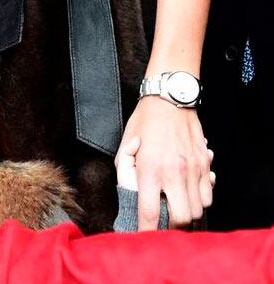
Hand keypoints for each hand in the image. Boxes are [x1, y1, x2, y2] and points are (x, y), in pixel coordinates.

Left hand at [117, 96, 213, 229]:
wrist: (170, 99)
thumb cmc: (144, 121)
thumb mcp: (125, 145)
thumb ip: (125, 170)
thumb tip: (130, 190)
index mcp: (149, 170)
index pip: (149, 212)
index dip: (146, 230)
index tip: (143, 236)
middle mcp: (173, 173)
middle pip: (180, 218)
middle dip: (172, 227)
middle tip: (163, 223)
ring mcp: (193, 169)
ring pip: (198, 209)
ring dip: (187, 213)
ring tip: (175, 207)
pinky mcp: (205, 164)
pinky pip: (208, 194)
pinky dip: (200, 200)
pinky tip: (189, 192)